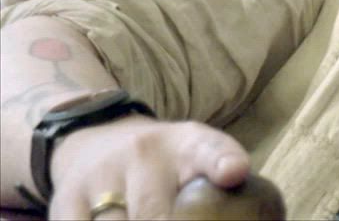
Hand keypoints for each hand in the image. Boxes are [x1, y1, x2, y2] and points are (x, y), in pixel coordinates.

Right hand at [48, 115, 248, 220]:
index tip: (234, 173)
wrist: (95, 139)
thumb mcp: (197, 158)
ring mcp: (101, 178)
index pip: (208, 150)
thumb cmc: (164, 163)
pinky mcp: (66, 202)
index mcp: (187, 145)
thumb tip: (256, 216)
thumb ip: (219, 181)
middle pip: (155, 212)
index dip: (223, 162)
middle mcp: (142, 155)